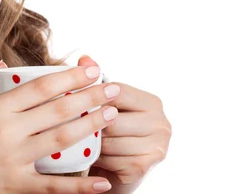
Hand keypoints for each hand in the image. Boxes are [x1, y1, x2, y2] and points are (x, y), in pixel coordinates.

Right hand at [0, 61, 120, 193]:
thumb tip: (5, 64)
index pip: (39, 87)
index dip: (68, 76)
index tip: (92, 69)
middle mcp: (6, 132)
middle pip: (56, 110)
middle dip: (89, 97)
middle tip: (113, 88)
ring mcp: (13, 160)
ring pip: (60, 140)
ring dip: (91, 126)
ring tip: (112, 115)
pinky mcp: (17, 186)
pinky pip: (54, 185)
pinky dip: (80, 186)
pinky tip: (102, 182)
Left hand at [77, 56, 171, 192]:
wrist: (115, 174)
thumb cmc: (108, 134)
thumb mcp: (103, 106)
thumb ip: (95, 81)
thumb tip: (84, 57)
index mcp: (152, 102)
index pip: (117, 91)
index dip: (92, 96)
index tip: (72, 99)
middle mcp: (162, 123)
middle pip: (112, 117)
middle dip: (89, 122)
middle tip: (68, 123)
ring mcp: (157, 147)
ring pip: (110, 139)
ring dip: (90, 142)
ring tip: (76, 140)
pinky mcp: (144, 168)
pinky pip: (110, 159)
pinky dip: (96, 159)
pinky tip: (90, 157)